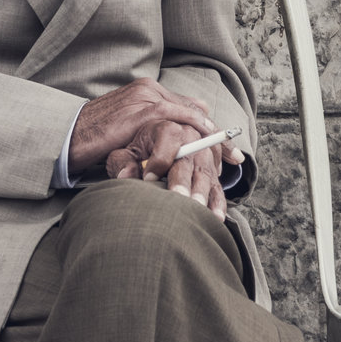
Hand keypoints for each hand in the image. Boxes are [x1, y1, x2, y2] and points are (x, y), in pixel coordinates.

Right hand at [67, 78, 215, 178]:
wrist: (68, 136)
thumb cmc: (95, 137)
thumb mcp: (127, 129)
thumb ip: (150, 127)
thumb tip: (174, 134)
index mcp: (145, 91)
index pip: (187, 107)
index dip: (210, 127)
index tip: (227, 147)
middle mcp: (147, 89)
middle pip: (194, 109)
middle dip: (217, 134)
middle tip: (235, 156)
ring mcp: (144, 97)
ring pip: (189, 112)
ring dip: (211, 134)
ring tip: (227, 155)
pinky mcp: (139, 110)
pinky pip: (174, 117)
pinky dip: (193, 128)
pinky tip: (206, 143)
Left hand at [101, 118, 235, 220]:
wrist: (156, 143)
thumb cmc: (140, 149)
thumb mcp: (125, 151)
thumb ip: (122, 162)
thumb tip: (125, 174)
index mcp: (167, 126)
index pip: (168, 137)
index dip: (159, 158)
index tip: (148, 178)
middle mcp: (190, 135)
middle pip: (190, 155)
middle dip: (183, 178)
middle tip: (178, 198)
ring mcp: (204, 153)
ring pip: (206, 170)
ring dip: (202, 190)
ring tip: (197, 208)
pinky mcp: (212, 171)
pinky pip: (218, 184)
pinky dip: (218, 200)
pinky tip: (215, 215)